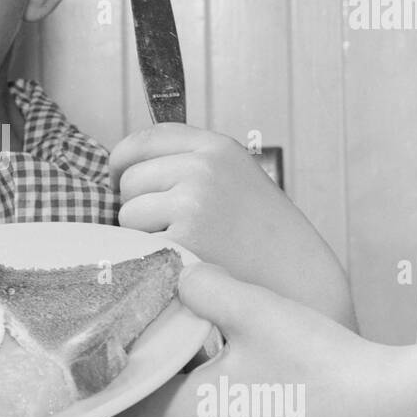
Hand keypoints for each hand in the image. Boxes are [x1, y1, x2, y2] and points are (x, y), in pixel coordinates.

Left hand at [108, 263, 416, 416]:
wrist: (391, 413)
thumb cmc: (321, 364)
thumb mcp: (256, 310)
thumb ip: (203, 287)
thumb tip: (176, 275)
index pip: (113, 401)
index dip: (103, 366)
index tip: (103, 331)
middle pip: (137, 412)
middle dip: (134, 372)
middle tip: (135, 326)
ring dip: (167, 384)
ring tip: (170, 337)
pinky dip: (195, 398)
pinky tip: (211, 363)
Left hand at [109, 124, 355, 326]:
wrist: (298, 279)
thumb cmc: (264, 235)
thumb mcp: (236, 179)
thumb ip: (191, 164)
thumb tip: (126, 168)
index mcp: (217, 148)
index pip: (146, 138)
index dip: (123, 160)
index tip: (118, 178)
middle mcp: (204, 168)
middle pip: (131, 178)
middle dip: (136, 204)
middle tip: (165, 226)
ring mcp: (193, 202)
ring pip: (128, 212)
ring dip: (140, 233)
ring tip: (180, 245)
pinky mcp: (184, 239)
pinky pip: (138, 242)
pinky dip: (150, 255)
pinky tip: (183, 261)